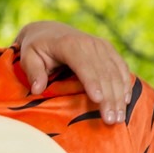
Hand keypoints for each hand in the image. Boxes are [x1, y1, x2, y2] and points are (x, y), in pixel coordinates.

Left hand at [15, 21, 132, 122]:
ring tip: (119, 118)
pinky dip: (125, 84)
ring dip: (119, 95)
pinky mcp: (109, 50)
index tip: (98, 100)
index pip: (84, 65)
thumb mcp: (28, 57)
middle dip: (109, 97)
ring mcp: (101, 45)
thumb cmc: (37, 48)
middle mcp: (89, 43)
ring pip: (115, 72)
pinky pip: (121, 68)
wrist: (49, 31)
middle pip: (103, 72)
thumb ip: (33, 72)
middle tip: (111, 121)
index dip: (92, 82)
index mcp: (70, 44)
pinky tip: (125, 102)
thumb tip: (37, 89)